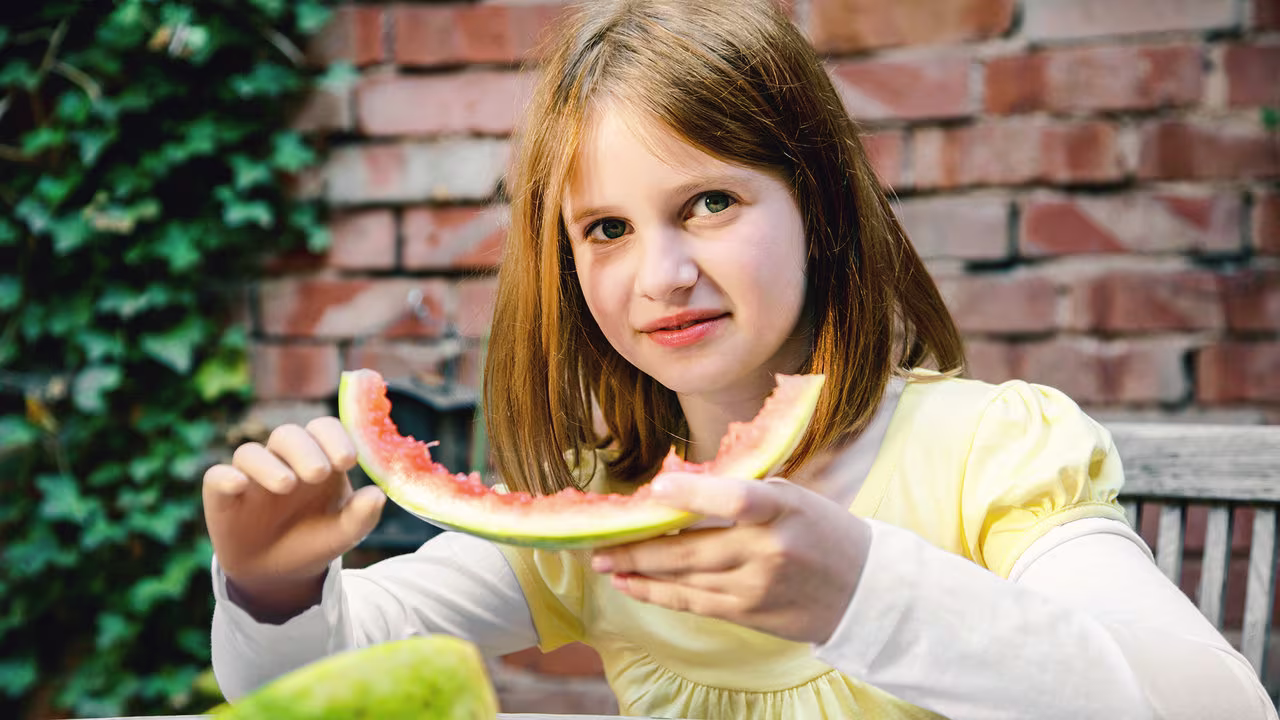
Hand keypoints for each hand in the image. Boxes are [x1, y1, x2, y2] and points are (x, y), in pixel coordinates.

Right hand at [202, 418, 385, 617]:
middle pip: (287, 435)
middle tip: (320, 474)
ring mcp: (251, 476)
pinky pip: (216, 476)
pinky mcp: (223, 495)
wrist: (280, 574)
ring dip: (270, 464)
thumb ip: (363, 514)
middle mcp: (283, 460)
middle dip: (305, 450)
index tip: (348, 461)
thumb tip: (378, 494)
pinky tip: (240, 485)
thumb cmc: (315, 540)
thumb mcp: (345, 533)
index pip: (323, 429)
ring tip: (288, 485)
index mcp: (318, 459)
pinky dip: (226, 477)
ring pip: (251, 452)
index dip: (334, 438)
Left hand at [591, 473, 870, 644]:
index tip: (656, 488)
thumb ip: (742, 492)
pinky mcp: (749, 613)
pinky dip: (658, 594)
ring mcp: (756, 587)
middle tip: (598, 544)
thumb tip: (678, 488)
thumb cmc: (820, 531)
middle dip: (637, 548)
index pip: (737, 499)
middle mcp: (768, 551)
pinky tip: (632, 585)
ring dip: (639, 572)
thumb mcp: (792, 497)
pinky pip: (694, 603)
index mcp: (782, 510)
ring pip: (684, 580)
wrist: (864, 590)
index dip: (695, 492)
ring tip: (604, 564)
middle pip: (691, 550)